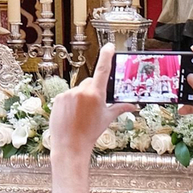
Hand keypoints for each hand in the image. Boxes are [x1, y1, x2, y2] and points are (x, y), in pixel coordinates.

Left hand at [48, 45, 116, 159]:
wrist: (70, 146)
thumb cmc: (90, 133)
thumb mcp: (107, 119)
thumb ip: (120, 108)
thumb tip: (134, 105)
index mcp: (96, 94)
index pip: (103, 69)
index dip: (107, 56)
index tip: (109, 46)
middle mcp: (81, 91)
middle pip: (91, 82)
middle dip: (94, 90)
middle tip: (94, 106)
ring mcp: (68, 94)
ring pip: (79, 90)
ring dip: (81, 97)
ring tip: (81, 114)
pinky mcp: (58, 98)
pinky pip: (68, 95)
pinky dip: (71, 102)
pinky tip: (72, 114)